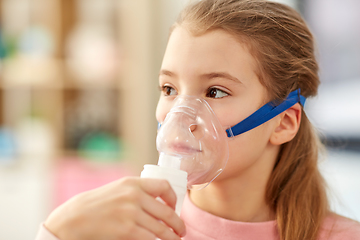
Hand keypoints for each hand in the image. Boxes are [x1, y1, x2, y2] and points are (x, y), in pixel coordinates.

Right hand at [44, 177, 185, 239]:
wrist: (73, 218)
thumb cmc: (95, 205)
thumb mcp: (117, 189)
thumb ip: (137, 192)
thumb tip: (158, 203)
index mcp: (133, 183)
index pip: (164, 186)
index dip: (174, 199)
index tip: (174, 208)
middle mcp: (134, 195)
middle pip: (167, 211)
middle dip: (178, 224)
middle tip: (181, 231)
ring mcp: (131, 213)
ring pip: (161, 228)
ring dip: (172, 237)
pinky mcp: (127, 230)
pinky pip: (150, 239)